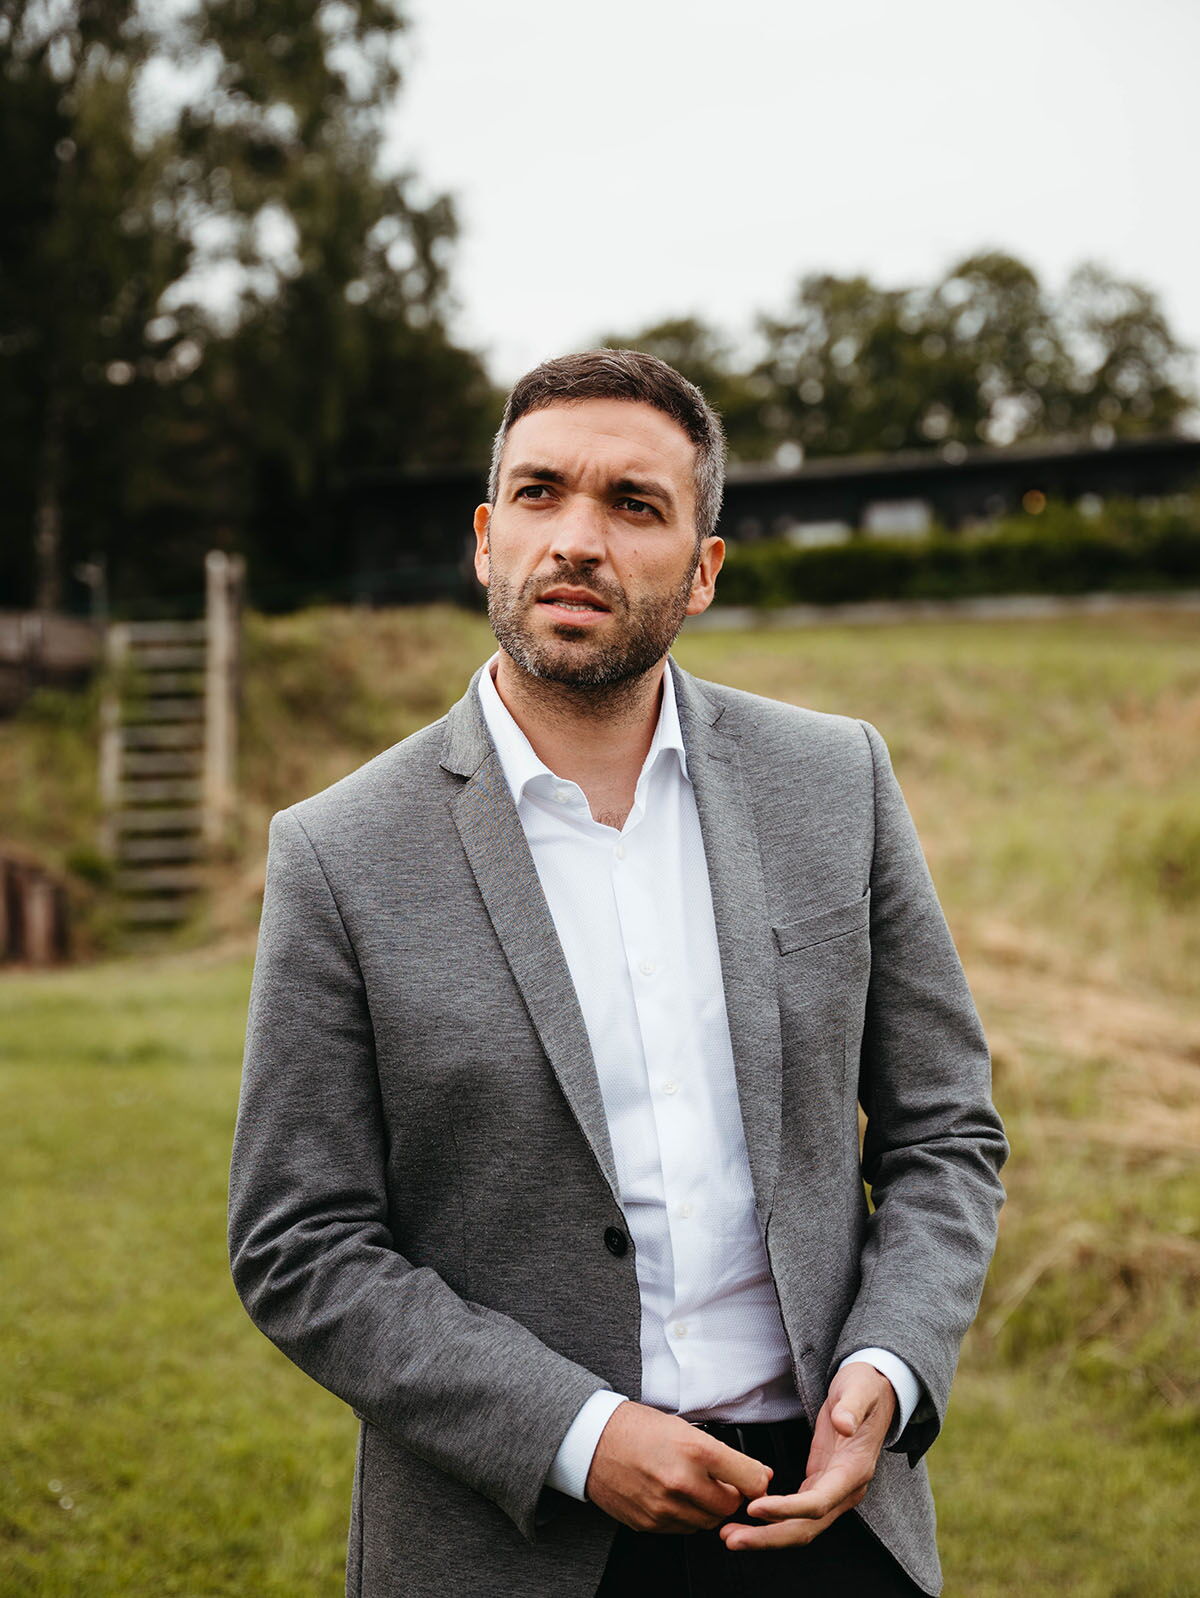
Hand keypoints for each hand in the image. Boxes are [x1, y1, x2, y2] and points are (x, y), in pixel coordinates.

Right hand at [585, 1401, 772, 1533]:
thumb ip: (722, 1454)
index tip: (756, 1480)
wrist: (592, 1441)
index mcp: (695, 1450)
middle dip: (730, 1495)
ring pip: (707, 1522)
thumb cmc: (637, 1427)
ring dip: (707, 1508)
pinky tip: (672, 1495)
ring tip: (691, 1485)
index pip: (750, 1480)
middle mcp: (682, 1482)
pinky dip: (685, 1516)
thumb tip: (757, 1475)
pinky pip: (682, 1529)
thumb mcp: (683, 1427)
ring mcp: (665, 1507)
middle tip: (718, 1480)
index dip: (757, 1481)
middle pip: (730, 1506)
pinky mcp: (650, 1523)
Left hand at [720, 1362, 894, 1550]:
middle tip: (732, 1538)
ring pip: (800, 1526)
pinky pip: (797, 1512)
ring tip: (732, 1535)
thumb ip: (851, 1406)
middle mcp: (845, 1489)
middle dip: (769, 1536)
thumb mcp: (859, 1389)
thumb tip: (843, 1423)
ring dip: (767, 1534)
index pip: (819, 1502)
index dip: (787, 1510)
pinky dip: (774, 1519)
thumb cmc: (866, 1389)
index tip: (756, 1507)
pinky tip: (750, 1518)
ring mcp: (833, 1490)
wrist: (876, 1390)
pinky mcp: (821, 1484)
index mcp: (854, 1470)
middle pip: (806, 1527)